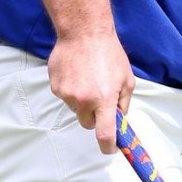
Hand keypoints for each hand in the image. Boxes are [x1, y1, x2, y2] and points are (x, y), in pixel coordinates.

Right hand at [48, 31, 135, 153]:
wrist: (83, 32)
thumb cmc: (109, 54)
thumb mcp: (127, 80)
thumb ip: (123, 103)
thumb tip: (119, 120)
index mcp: (104, 101)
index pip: (104, 135)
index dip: (107, 146)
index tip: (109, 149)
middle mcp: (84, 101)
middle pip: (87, 124)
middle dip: (94, 116)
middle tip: (99, 98)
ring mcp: (67, 94)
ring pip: (75, 109)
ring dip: (82, 100)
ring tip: (88, 78)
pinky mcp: (55, 86)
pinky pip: (65, 96)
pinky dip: (71, 89)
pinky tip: (77, 73)